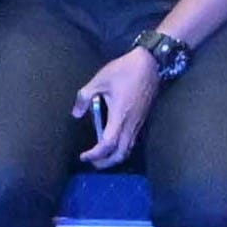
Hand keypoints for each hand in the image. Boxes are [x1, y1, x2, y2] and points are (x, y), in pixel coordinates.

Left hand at [67, 45, 161, 164]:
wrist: (150, 63)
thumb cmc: (124, 70)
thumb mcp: (99, 80)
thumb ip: (84, 97)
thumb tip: (76, 113)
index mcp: (119, 116)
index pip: (107, 145)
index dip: (95, 154)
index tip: (83, 156)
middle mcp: (131, 124)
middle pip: (120, 154)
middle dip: (105, 163)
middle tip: (92, 162)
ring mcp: (139, 123)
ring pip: (128, 149)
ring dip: (114, 157)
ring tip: (101, 156)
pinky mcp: (142, 119)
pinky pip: (132, 141)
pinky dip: (121, 148)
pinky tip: (113, 142)